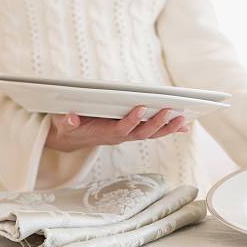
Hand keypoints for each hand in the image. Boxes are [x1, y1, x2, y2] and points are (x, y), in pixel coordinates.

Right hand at [45, 106, 187, 152]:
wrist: (73, 138)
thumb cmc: (69, 128)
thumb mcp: (62, 125)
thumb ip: (65, 122)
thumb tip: (71, 119)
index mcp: (103, 133)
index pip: (120, 129)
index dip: (131, 121)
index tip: (141, 108)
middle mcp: (119, 136)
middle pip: (141, 133)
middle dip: (157, 123)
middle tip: (171, 112)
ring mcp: (128, 135)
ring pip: (151, 133)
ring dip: (168, 128)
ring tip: (184, 120)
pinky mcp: (133, 132)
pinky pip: (154, 131)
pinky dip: (169, 129)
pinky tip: (184, 125)